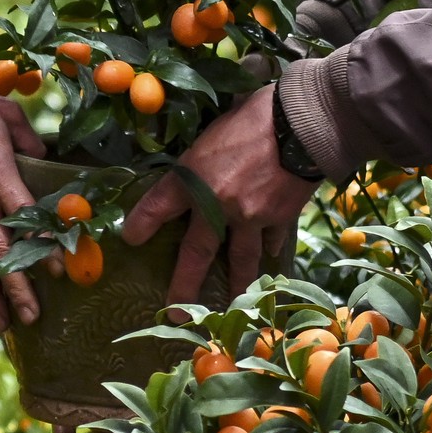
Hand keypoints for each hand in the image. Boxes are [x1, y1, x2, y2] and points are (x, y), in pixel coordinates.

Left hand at [122, 86, 315, 305]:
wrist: (302, 122)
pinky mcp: (280, 217)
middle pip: (196, 253)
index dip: (141, 224)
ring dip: (235, 285)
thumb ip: (200, 161)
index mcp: (194, 177)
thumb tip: (194, 174)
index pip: (157, 206)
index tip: (130, 240)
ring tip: (231, 305)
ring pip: (240, 260)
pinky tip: (269, 261)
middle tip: (175, 316)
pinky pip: (272, 242)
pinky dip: (270, 252)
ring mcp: (251, 216)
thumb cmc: (253, 116)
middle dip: (184, 286)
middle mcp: (218, 204)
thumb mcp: (211, 133)